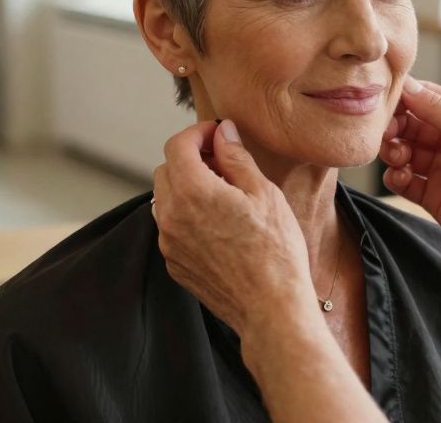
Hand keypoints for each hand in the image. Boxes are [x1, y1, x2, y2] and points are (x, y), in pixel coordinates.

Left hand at [152, 119, 316, 335]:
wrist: (271, 308)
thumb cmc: (275, 251)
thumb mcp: (263, 192)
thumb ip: (235, 156)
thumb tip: (222, 131)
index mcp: (192, 192)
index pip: (177, 145)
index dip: (198, 133)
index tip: (217, 134)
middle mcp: (171, 216)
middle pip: (166, 170)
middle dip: (190, 158)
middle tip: (223, 163)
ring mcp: (169, 243)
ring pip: (165, 199)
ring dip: (186, 187)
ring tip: (223, 194)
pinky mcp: (175, 264)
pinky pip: (171, 227)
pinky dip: (187, 215)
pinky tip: (218, 223)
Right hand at [379, 78, 440, 266]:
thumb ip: (438, 109)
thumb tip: (408, 85)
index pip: (427, 98)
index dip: (404, 98)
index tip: (384, 103)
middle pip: (410, 124)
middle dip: (395, 127)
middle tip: (388, 134)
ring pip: (403, 151)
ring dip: (394, 152)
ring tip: (400, 159)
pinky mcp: (432, 194)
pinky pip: (403, 180)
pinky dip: (396, 177)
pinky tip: (403, 178)